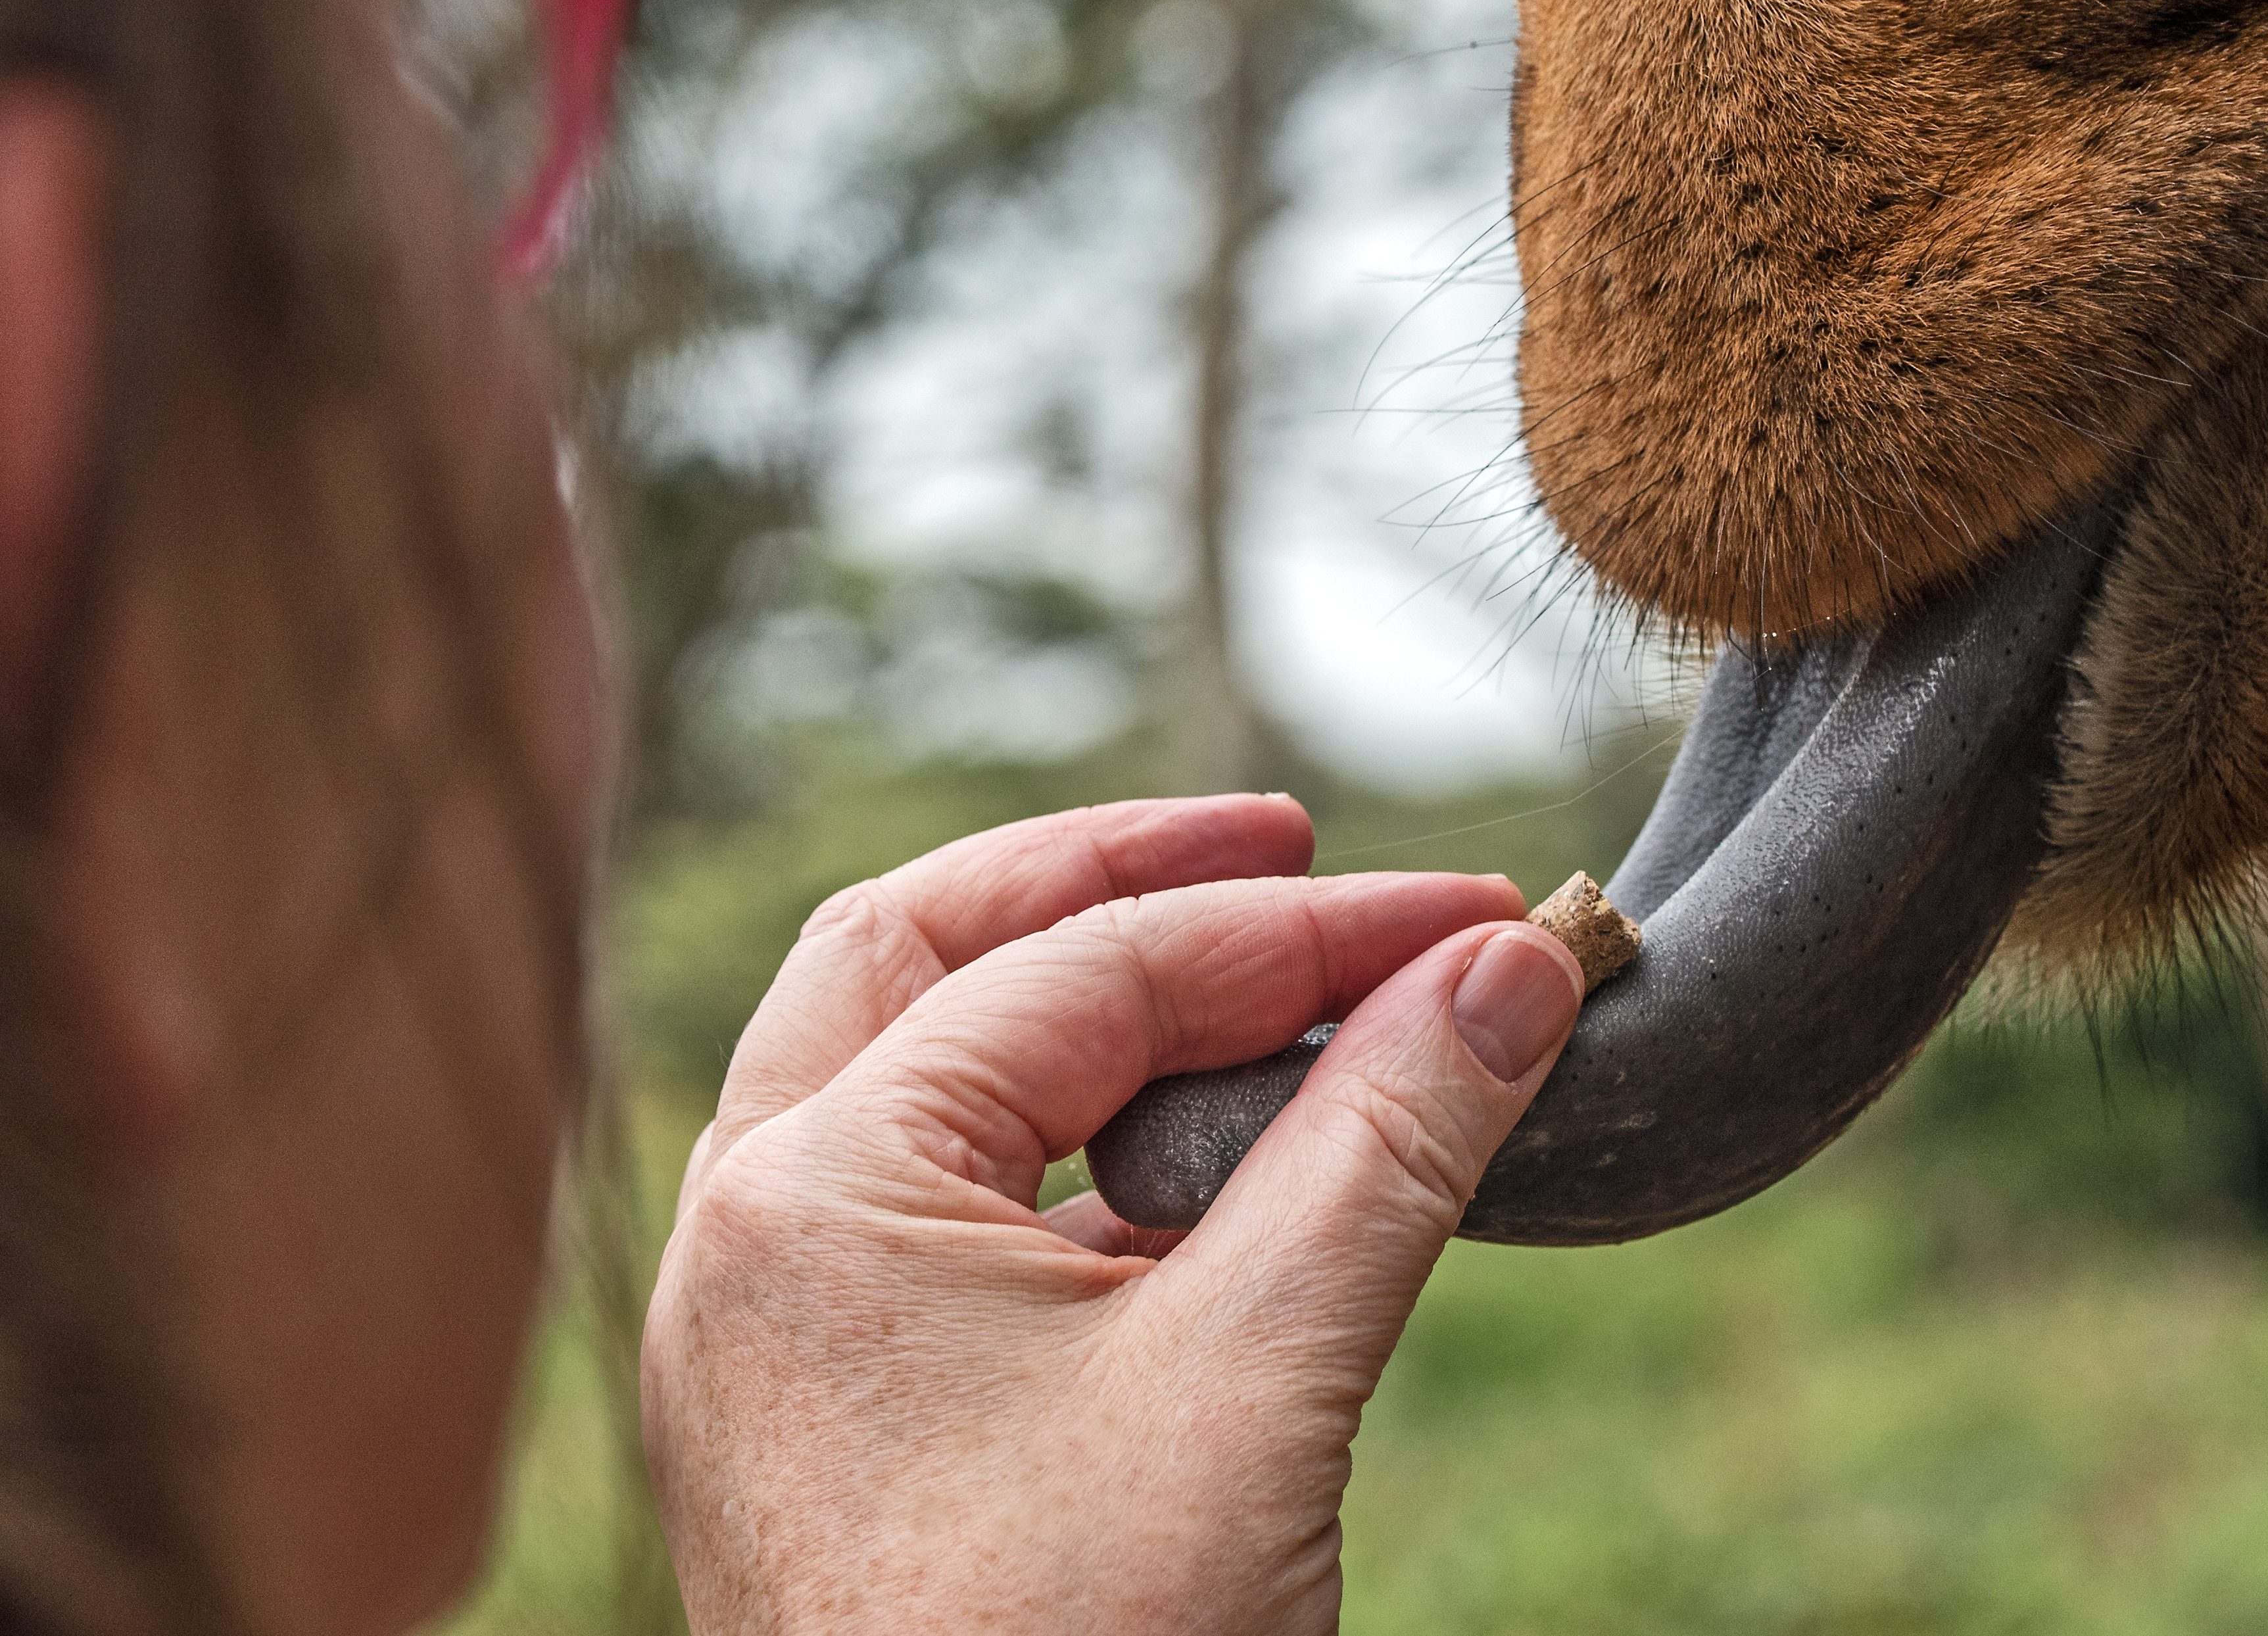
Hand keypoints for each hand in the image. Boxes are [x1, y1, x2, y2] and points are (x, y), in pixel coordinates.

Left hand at [640, 793, 1583, 1633]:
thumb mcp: (1259, 1382)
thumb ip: (1386, 1146)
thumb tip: (1513, 968)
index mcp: (811, 1194)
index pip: (1088, 971)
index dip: (1309, 929)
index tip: (1487, 921)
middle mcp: (754, 1237)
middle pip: (929, 954)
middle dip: (1120, 883)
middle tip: (1295, 851)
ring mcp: (777, 1333)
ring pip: (918, 1072)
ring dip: (1086, 1002)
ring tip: (1262, 972)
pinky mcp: (834, 1417)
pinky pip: (941, 1206)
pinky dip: (1073, 1142)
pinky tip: (1205, 1155)